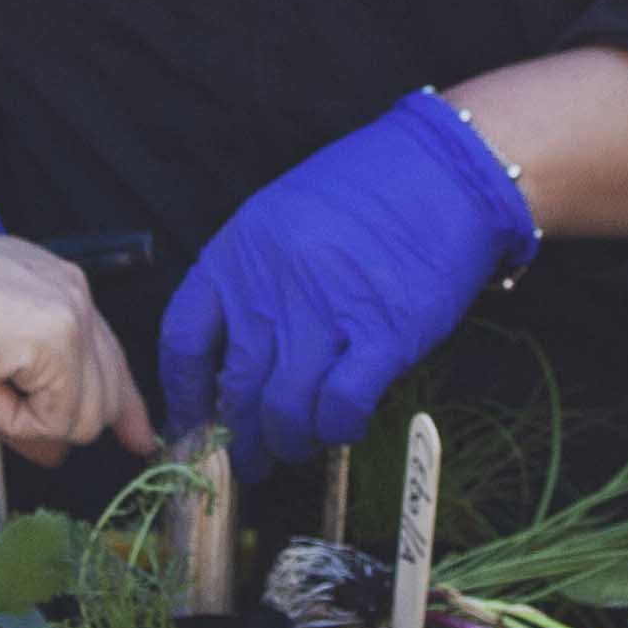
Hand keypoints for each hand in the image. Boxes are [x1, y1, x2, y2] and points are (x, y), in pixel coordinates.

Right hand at [0, 215, 153, 463]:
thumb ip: (19, 401)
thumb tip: (51, 450)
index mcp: (49, 282)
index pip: (107, 355)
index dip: (122, 405)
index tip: (136, 438)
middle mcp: (71, 289)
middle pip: (108, 393)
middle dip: (56, 421)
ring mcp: (71, 310)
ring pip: (85, 416)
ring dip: (22, 418)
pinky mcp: (58, 336)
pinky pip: (58, 420)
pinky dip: (12, 419)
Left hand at [163, 93, 535, 478]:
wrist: (444, 169)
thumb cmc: (366, 190)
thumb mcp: (281, 218)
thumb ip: (254, 281)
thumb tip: (242, 360)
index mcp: (237, 254)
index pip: (184, 341)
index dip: (183, 397)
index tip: (192, 425)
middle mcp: (272, 288)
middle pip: (235, 388)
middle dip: (239, 437)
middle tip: (250, 458)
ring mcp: (327, 313)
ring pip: (285, 410)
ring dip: (288, 442)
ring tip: (296, 447)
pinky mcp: (383, 337)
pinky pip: (342, 407)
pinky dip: (338, 429)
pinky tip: (343, 426)